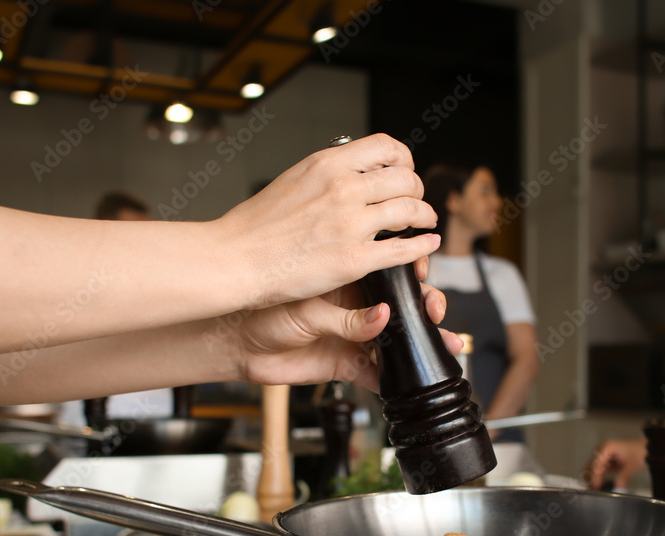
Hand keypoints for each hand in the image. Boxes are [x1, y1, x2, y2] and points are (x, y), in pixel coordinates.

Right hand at [217, 133, 439, 307]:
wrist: (235, 258)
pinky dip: (423, 246)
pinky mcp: (354, 259)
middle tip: (417, 200)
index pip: (386, 146)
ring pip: (410, 211)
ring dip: (425, 215)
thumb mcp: (294, 179)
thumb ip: (327, 173)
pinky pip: (403, 249)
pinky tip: (429, 245)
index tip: (405, 170)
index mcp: (328, 164)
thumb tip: (351, 170)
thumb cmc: (256, 226)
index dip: (404, 158)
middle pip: (405, 178)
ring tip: (426, 221)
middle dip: (417, 189)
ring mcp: (351, 224)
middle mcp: (343, 188)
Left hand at [232, 281, 459, 391]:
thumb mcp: (308, 310)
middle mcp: (355, 305)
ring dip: (422, 344)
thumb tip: (383, 319)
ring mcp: (354, 335)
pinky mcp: (347, 365)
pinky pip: (378, 373)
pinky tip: (412, 378)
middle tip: (435, 310)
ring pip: (398, 340)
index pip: (389, 270)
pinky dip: (396, 379)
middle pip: (403, 306)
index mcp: (347, 277)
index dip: (411, 272)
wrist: (236, 344)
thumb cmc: (262, 310)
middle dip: (426, 308)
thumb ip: (348, 319)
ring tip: (442, 346)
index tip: (423, 273)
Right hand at [583, 438, 645, 488]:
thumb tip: (617, 486)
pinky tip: (598, 484)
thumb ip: (624, 476)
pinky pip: (598, 468)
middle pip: (591, 464)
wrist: (646, 449)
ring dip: (592, 477)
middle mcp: (602, 449)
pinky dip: (597, 476)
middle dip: (590, 477)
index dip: (594, 475)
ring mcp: (603, 453)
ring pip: (592, 467)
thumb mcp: (632, 465)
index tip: (595, 486)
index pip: (596, 463)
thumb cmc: (639, 453)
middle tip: (591, 489)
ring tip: (593, 489)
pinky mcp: (605, 459)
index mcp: (607, 447)